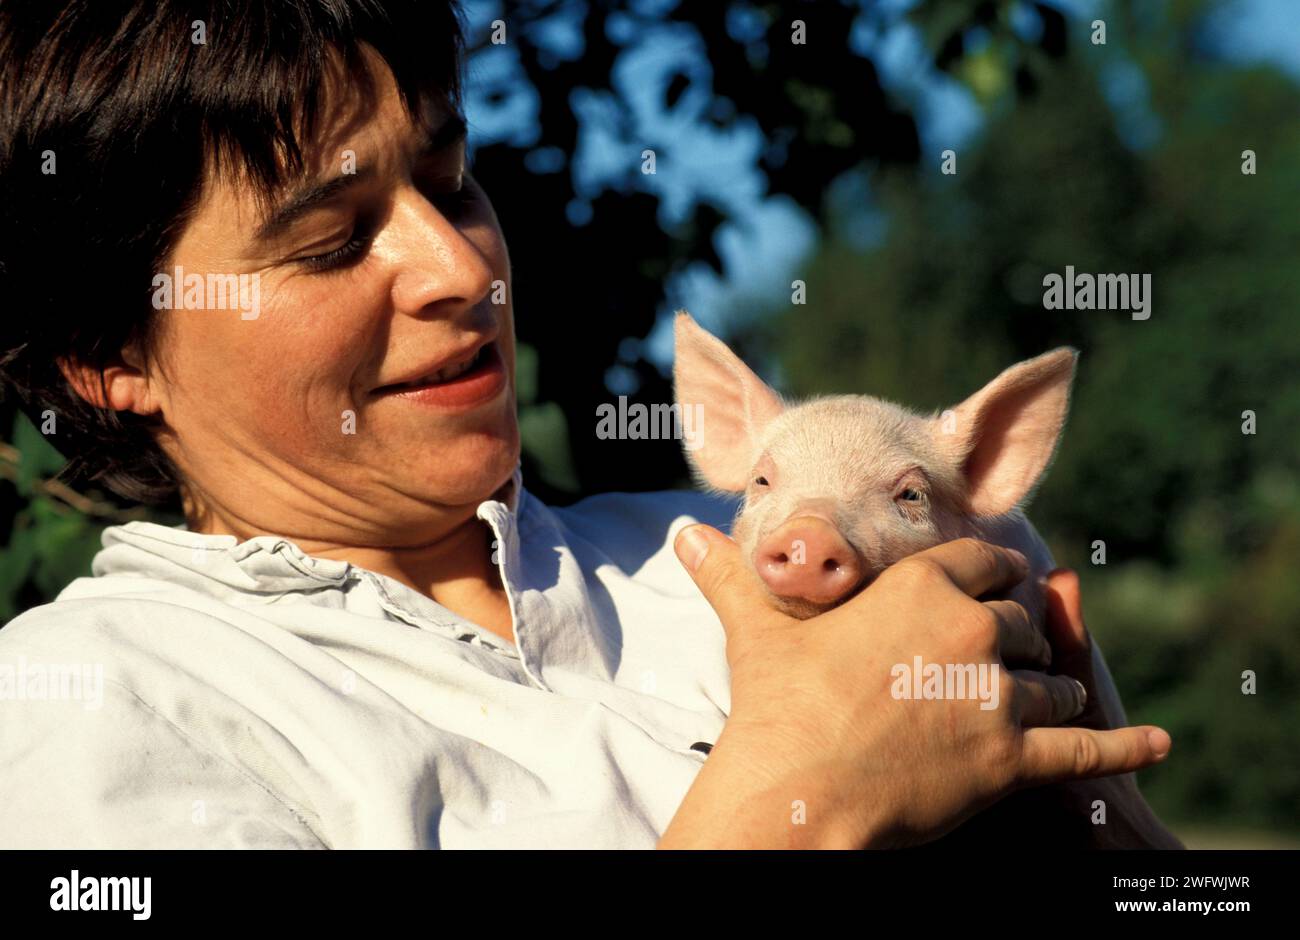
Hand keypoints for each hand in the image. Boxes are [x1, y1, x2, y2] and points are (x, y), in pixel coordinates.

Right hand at [658, 527, 1172, 848]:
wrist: (795, 788)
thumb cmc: (776, 704)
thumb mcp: (756, 629)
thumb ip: (730, 575)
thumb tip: (682, 534)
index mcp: (922, 587)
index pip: (986, 563)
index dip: (995, 575)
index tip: (999, 584)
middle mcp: (973, 631)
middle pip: (1026, 623)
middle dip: (1016, 640)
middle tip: (996, 660)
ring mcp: (998, 696)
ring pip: (1053, 681)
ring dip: (1049, 690)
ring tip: (1039, 702)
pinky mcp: (1013, 759)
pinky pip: (1087, 750)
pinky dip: (1124, 749)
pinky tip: (1157, 746)